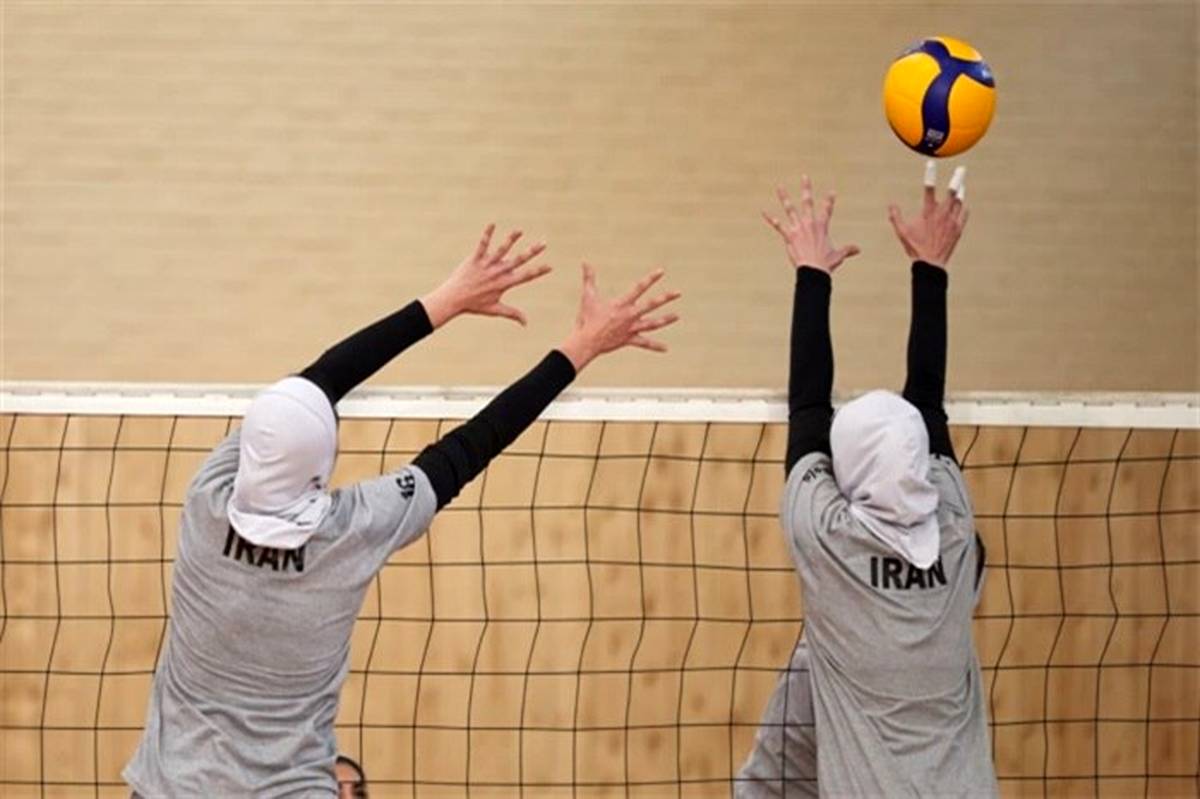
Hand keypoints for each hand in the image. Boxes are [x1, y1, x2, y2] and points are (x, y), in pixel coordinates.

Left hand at [421, 224, 552, 327]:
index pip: (525, 276)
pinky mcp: (475, 259)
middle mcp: (497, 273)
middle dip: (532, 252)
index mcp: (504, 284)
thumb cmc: (474, 305)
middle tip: (544, 243)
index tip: (550, 266)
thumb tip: (526, 323)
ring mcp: (486, 265)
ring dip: (511, 239)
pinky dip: (487, 235)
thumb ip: (512, 314)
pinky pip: (482, 245)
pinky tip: (492, 224)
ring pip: (501, 250)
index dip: (538, 271)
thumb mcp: (495, 310)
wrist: (453, 299)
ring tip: (520, 230)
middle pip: (518, 260)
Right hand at [558, 264, 680, 371]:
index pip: (639, 288)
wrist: (587, 341)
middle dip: (666, 298)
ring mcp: (631, 328)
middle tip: (678, 293)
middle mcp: (630, 315)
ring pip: (652, 324)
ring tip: (677, 316)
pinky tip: (666, 348)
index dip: (651, 279)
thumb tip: (585, 262)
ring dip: (665, 320)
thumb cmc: (586, 318)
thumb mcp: (588, 296)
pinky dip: (655, 346)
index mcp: (622, 304)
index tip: (661, 272)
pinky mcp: (629, 340)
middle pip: (651, 305)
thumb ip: (589, 278)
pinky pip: (644, 343)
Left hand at [763, 176, 860, 273]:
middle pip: (808, 202)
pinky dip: (771, 218)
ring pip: (790, 209)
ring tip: (779, 186)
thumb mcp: (838, 255)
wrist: (814, 270)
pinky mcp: (789, 236)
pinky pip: (778, 225)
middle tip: (804, 176)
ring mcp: (798, 229)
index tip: (831, 191)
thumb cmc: (826, 263)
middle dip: (806, 188)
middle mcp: (810, 224)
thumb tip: (858, 250)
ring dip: (784, 197)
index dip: (829, 200)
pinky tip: (763, 211)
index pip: (827, 210)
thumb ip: (848, 250)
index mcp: (822, 226)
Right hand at [888, 161, 968, 268]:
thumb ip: (896, 216)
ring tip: (962, 184)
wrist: (931, 264)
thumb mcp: (902, 232)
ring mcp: (952, 221)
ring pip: (960, 201)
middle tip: (962, 169)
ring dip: (961, 192)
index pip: (928, 188)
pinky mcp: (958, 229)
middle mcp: (942, 214)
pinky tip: (963, 204)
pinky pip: (964, 214)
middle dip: (957, 179)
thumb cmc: (915, 247)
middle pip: (952, 192)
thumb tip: (890, 205)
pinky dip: (964, 207)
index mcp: (928, 212)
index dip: (930, 175)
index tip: (931, 163)